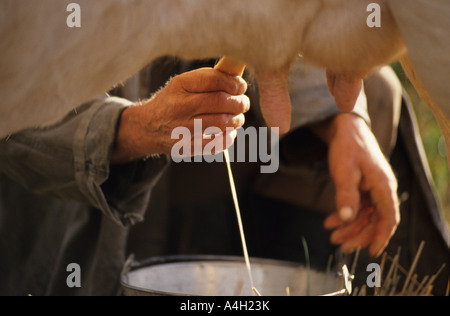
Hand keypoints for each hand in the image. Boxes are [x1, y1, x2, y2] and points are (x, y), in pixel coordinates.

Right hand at [111, 67, 249, 163]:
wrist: (147, 127)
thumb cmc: (173, 101)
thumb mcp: (183, 84)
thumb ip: (209, 79)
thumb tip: (238, 79)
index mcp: (179, 86)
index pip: (213, 80)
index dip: (233, 83)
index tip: (241, 86)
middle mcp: (179, 107)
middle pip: (220, 102)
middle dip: (239, 102)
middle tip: (244, 103)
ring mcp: (182, 130)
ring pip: (222, 124)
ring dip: (236, 120)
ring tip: (237, 117)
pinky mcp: (186, 147)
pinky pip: (217, 144)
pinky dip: (229, 137)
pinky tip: (229, 132)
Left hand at [313, 113, 399, 256]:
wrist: (345, 129)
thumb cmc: (347, 147)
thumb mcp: (344, 171)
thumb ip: (346, 195)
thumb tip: (346, 219)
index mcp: (383, 185)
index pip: (388, 218)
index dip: (381, 236)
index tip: (372, 252)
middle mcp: (382, 189)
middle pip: (375, 220)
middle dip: (358, 235)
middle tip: (341, 245)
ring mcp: (373, 189)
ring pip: (365, 216)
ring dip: (350, 227)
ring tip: (332, 236)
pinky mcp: (364, 188)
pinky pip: (358, 207)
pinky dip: (345, 216)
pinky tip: (331, 221)